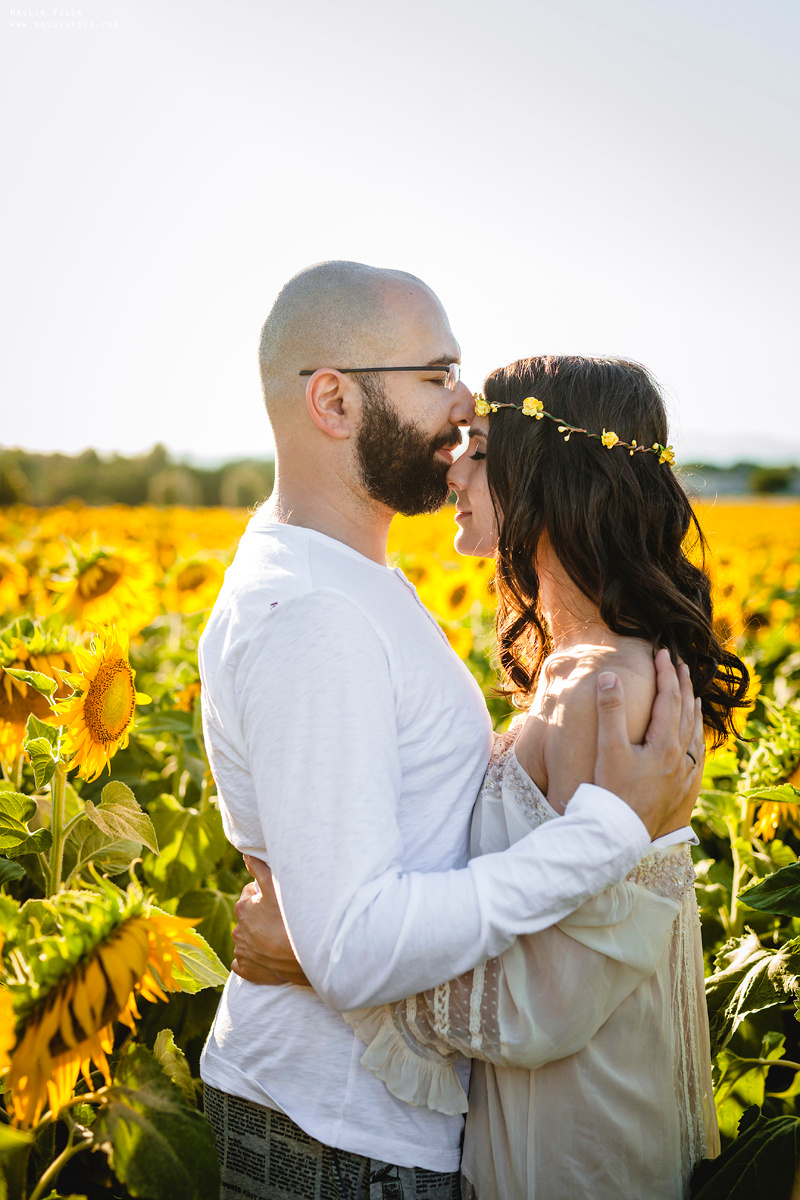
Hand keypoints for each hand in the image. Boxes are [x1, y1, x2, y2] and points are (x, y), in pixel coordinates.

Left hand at [231, 856, 309, 986]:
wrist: (303, 956)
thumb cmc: (289, 918)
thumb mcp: (275, 888)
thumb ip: (258, 869)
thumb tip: (245, 854)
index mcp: (242, 908)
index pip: (250, 894)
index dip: (264, 896)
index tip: (278, 901)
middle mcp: (237, 929)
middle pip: (249, 917)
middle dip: (260, 916)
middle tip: (280, 919)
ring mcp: (241, 951)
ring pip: (246, 939)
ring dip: (256, 937)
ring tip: (277, 937)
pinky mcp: (247, 970)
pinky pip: (244, 962)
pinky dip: (252, 958)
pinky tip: (266, 955)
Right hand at [593, 648, 703, 839]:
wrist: (620, 834)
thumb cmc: (611, 792)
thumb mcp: (607, 748)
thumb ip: (610, 710)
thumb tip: (611, 676)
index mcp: (664, 743)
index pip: (670, 697)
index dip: (666, 673)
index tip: (662, 653)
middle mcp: (681, 756)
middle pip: (687, 711)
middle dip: (684, 684)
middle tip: (680, 664)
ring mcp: (685, 774)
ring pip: (696, 733)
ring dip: (694, 709)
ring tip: (694, 695)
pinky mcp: (684, 789)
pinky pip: (698, 755)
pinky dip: (698, 738)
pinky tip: (696, 738)